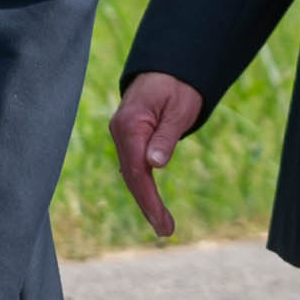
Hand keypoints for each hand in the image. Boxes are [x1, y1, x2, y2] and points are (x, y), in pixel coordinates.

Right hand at [107, 72, 204, 243]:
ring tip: (163, 224)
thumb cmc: (176, 86)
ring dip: (146, 200)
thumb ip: (166, 137)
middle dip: (148, 206)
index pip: (137, 170)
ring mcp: (122, 135)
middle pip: (132, 177)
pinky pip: (134, 166)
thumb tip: (154, 165)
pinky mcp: (129, 137)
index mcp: (130, 126)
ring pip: (132, 174)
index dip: (149, 199)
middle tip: (166, 231)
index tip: (162, 221)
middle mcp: (121, 133)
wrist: (168, 68)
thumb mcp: (178, 110)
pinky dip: (143, 186)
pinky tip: (152, 203)